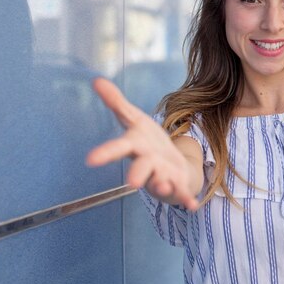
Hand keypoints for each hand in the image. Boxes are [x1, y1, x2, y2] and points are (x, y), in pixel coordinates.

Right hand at [86, 78, 199, 209]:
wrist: (171, 165)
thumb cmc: (148, 143)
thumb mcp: (135, 119)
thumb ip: (117, 102)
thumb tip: (96, 80)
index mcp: (136, 147)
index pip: (119, 148)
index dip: (106, 153)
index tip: (90, 160)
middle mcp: (147, 164)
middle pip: (141, 167)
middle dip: (138, 173)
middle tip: (132, 183)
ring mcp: (162, 176)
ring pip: (160, 181)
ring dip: (162, 184)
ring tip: (163, 185)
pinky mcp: (178, 185)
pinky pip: (181, 193)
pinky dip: (186, 198)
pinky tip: (193, 204)